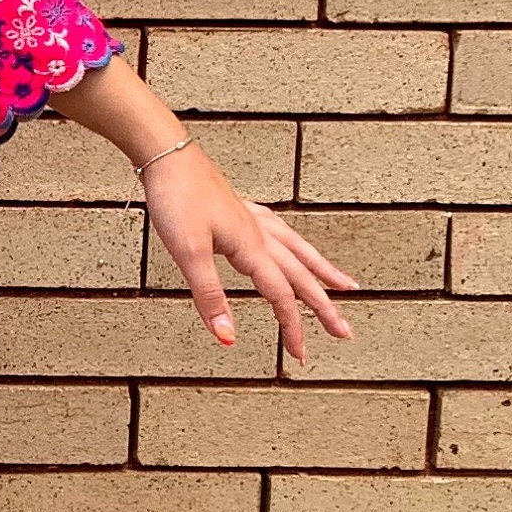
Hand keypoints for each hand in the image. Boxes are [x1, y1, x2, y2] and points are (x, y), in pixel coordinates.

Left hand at [140, 141, 356, 364]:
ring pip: (298, 251)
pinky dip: (295, 246)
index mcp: (251, 248)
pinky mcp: (239, 209)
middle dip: (324, 307)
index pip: (281, 296)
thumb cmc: (175, 198)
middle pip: (301, 276)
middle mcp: (259, 234)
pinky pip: (280, 233)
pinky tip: (290, 245)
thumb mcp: (188, 253)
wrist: (166, 156)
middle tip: (343, 331)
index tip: (300, 355)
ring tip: (345, 285)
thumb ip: (209, 296)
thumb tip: (227, 337)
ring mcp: (252, 219)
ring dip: (322, 272)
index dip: (292, 328)